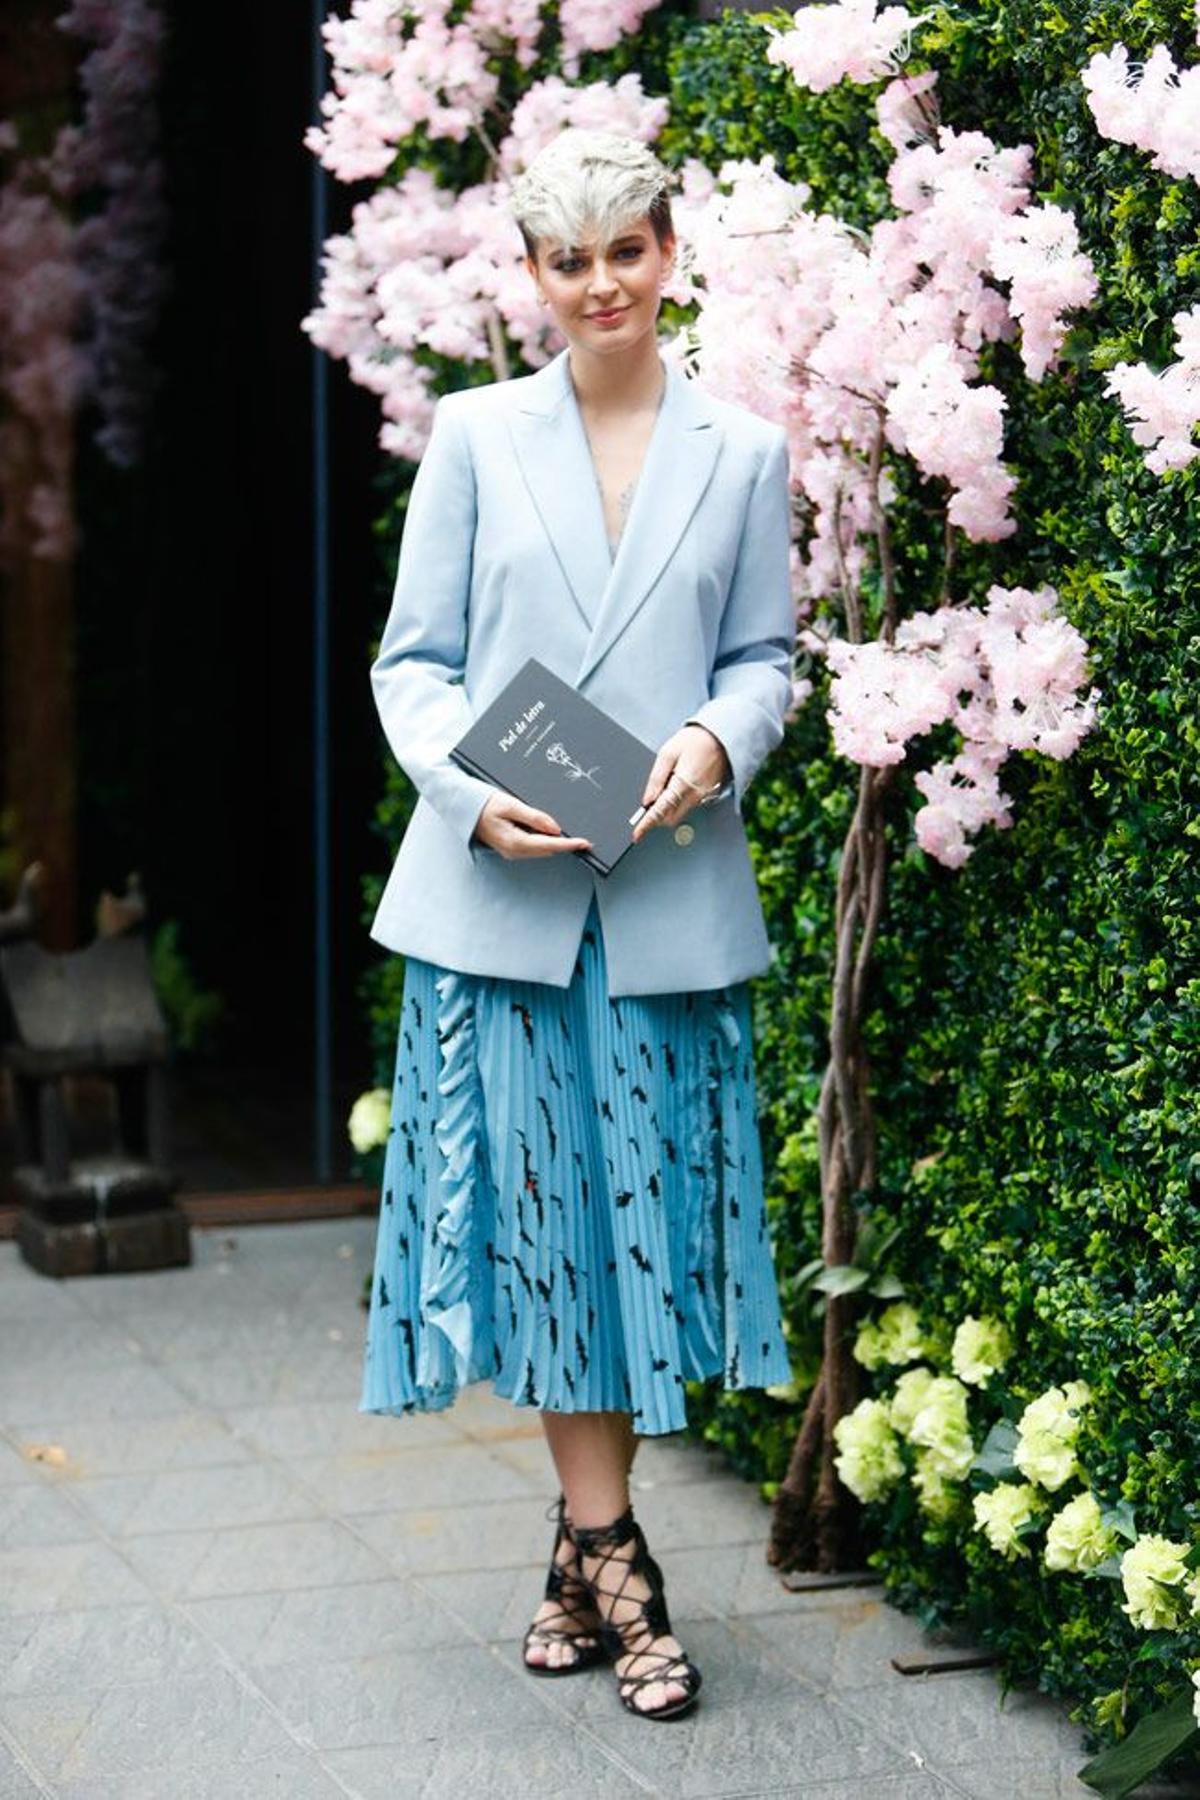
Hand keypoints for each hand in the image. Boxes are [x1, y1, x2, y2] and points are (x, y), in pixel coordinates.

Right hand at [473, 792, 592, 859]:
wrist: (465, 809)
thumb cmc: (485, 804)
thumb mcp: (510, 805)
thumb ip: (534, 817)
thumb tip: (555, 828)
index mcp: (515, 841)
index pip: (549, 845)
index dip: (568, 845)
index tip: (585, 843)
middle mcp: (514, 851)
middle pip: (547, 851)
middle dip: (566, 846)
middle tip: (584, 840)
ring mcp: (512, 852)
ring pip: (541, 851)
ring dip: (556, 845)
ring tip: (572, 837)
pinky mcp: (511, 848)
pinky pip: (533, 848)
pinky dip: (545, 842)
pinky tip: (551, 834)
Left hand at [631, 724, 730, 843]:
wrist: (722, 736)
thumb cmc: (696, 740)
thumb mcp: (667, 753)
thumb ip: (656, 779)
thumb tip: (647, 800)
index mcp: (683, 784)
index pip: (661, 812)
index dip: (646, 825)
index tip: (637, 834)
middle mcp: (695, 795)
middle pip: (670, 818)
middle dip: (657, 815)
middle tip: (650, 798)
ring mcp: (703, 797)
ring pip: (679, 812)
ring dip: (668, 806)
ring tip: (669, 780)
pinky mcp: (707, 795)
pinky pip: (688, 805)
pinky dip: (678, 801)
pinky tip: (678, 782)